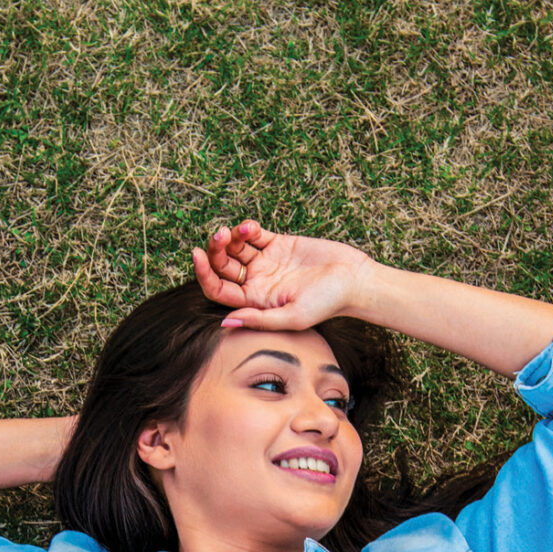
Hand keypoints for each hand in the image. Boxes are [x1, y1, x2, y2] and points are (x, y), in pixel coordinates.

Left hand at [190, 220, 378, 329]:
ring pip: (235, 248)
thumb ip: (259, 319)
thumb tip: (225, 324)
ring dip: (229, 237)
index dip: (203, 274)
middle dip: (215, 250)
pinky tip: (250, 227)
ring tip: (236, 229)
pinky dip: (247, 228)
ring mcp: (267, 262)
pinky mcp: (279, 245)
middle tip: (219, 235)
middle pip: (223, 266)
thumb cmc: (328, 303)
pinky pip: (254, 235)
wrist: (355, 280)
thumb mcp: (293, 316)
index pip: (218, 289)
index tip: (197, 255)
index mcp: (254, 302)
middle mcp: (257, 283)